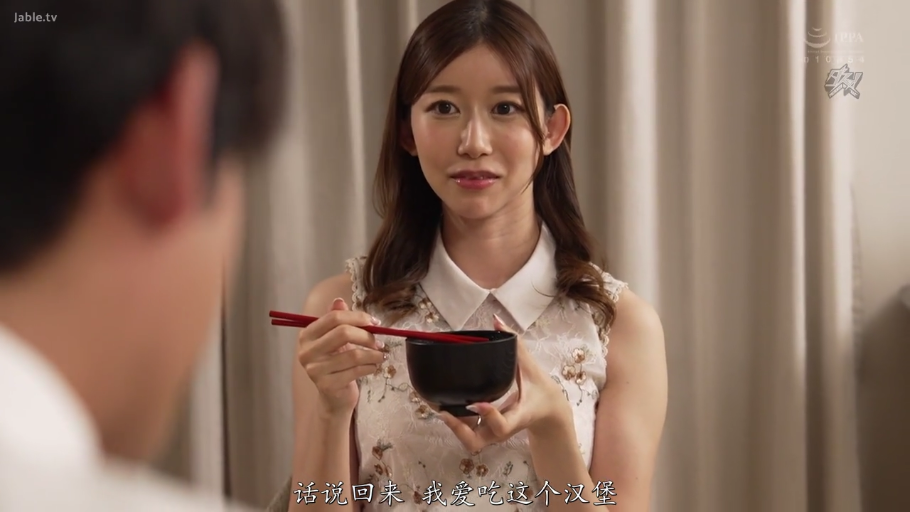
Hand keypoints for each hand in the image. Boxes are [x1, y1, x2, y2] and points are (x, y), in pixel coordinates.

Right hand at [297, 298, 385, 417]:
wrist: (333, 398)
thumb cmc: (337, 365)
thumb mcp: (336, 340)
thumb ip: (337, 320)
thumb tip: (339, 301)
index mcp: (307, 335)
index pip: (334, 317)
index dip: (358, 317)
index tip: (375, 323)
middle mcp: (306, 351)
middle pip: (343, 333)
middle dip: (367, 336)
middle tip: (379, 341)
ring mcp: (315, 369)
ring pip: (353, 354)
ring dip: (373, 354)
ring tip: (380, 355)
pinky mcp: (327, 385)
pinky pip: (356, 371)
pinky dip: (370, 367)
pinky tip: (374, 367)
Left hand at [438, 315, 571, 452]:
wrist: (549, 414)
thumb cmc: (542, 391)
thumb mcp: (532, 368)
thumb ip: (516, 345)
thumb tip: (497, 320)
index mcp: (518, 417)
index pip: (501, 426)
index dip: (488, 415)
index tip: (476, 402)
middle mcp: (503, 430)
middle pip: (476, 442)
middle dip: (458, 429)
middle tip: (445, 408)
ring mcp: (494, 434)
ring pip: (469, 442)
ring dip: (453, 427)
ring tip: (439, 403)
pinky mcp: (488, 432)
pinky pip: (468, 433)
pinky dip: (455, 423)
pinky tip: (446, 403)